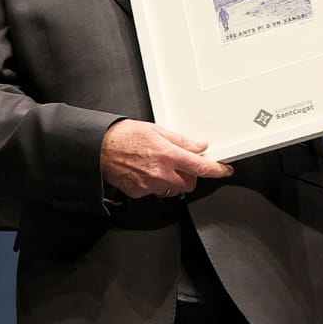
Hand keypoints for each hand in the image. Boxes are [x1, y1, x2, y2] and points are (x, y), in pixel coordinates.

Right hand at [100, 119, 232, 198]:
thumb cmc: (123, 136)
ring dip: (171, 180)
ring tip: (157, 166)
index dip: (216, 170)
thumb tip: (199, 146)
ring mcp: (150, 186)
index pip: (200, 167)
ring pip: (172, 189)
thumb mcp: (156, 130)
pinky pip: (155, 192)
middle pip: (189, 183)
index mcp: (167, 155)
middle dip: (189, 175)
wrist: (98, 148)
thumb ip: (180, 141)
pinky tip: (144, 172)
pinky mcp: (139, 193)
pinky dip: (154, 184)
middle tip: (180, 164)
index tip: (224, 170)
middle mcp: (161, 173)